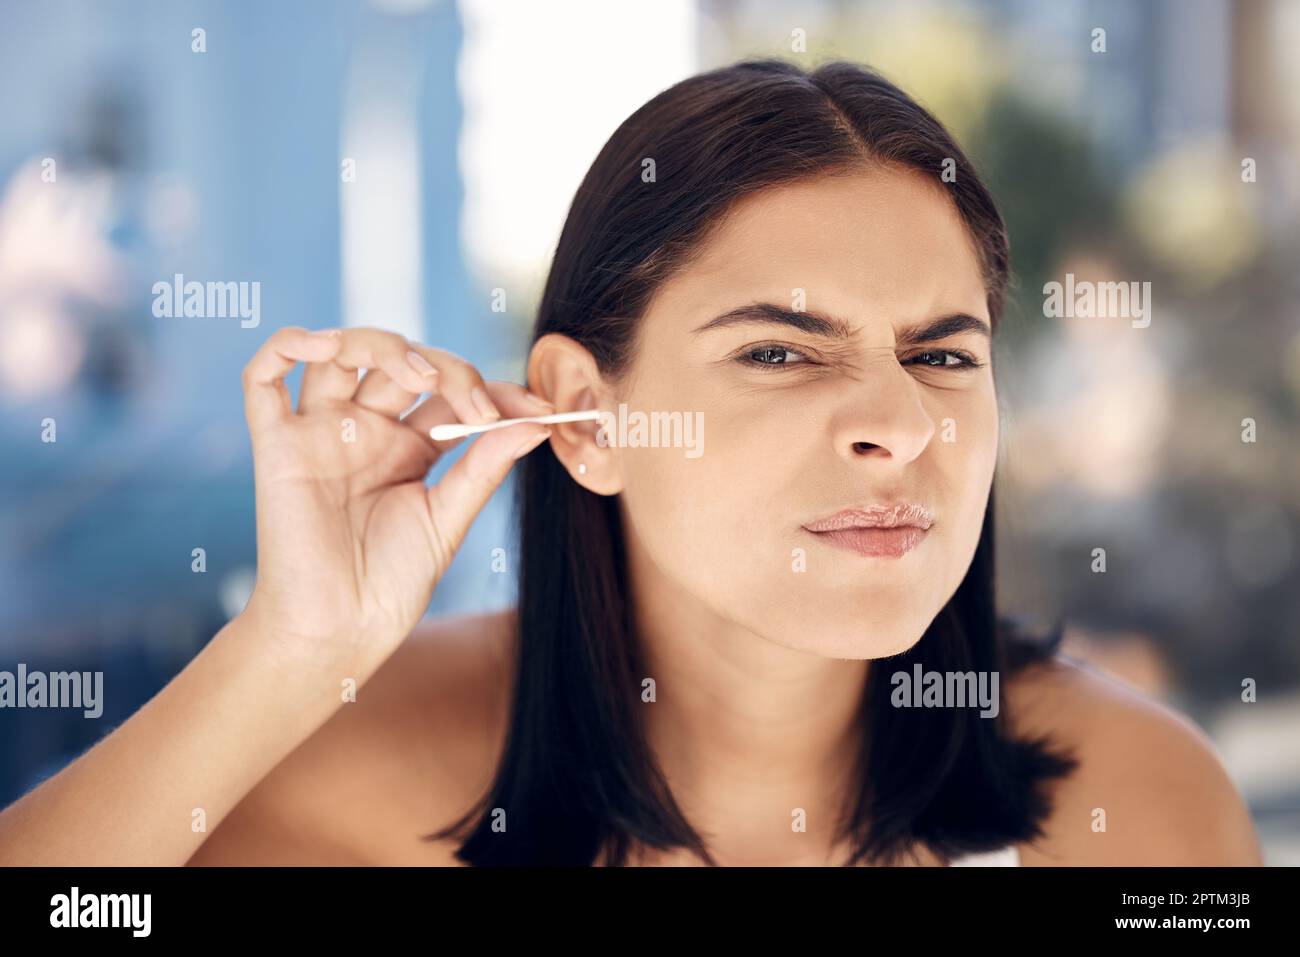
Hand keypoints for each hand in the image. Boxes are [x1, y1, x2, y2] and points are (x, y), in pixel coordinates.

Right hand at [237, 325, 552, 676]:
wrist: (340, 631)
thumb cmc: (390, 585)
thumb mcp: (449, 518)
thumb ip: (485, 465)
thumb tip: (536, 423)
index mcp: (409, 446)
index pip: (450, 392)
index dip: (493, 389)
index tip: (540, 408)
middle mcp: (364, 430)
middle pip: (402, 362)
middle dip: (448, 370)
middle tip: (480, 408)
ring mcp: (320, 432)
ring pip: (339, 353)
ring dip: (381, 344)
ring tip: (421, 376)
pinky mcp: (277, 445)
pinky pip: (263, 379)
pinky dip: (287, 345)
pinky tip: (323, 344)